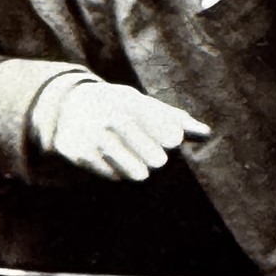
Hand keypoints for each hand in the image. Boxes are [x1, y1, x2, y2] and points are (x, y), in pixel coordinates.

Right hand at [44, 80, 208, 180]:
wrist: (69, 107)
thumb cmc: (118, 107)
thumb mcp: (143, 105)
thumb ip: (173, 119)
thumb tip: (206, 133)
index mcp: (130, 101)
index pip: (160, 126)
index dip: (168, 136)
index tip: (172, 141)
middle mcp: (112, 116)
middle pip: (149, 151)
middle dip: (153, 156)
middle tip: (157, 160)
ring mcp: (95, 136)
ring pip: (130, 167)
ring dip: (136, 168)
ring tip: (140, 169)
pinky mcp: (81, 154)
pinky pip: (110, 174)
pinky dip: (117, 173)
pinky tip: (117, 167)